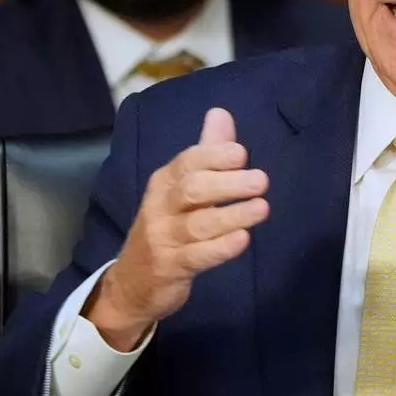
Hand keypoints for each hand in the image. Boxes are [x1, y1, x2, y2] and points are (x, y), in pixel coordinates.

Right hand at [85, 108, 269, 350]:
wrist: (133, 283)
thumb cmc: (167, 226)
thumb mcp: (180, 188)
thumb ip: (206, 152)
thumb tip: (221, 112)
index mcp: (164, 182)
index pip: (187, 162)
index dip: (213, 156)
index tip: (241, 153)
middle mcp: (160, 207)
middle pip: (192, 190)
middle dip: (227, 183)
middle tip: (261, 180)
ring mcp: (164, 239)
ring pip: (198, 225)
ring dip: (232, 215)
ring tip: (262, 208)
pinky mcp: (171, 268)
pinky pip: (197, 256)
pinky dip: (220, 248)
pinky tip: (243, 240)